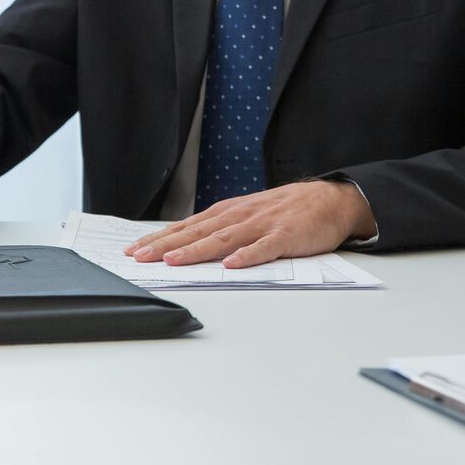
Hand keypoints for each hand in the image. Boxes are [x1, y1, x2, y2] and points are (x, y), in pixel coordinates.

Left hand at [123, 180, 376, 268]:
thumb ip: (222, 229)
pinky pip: (264, 248)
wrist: (329, 199)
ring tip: (173, 260)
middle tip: (139, 256)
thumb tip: (189, 245)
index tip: (134, 249)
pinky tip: (232, 264)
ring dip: (196, 250)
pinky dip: (247, 256)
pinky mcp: (286, 236)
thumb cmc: (286, 211)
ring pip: (223, 238)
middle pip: (197, 232)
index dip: (160, 237)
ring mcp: (262, 225)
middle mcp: (240, 216)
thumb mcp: (248, 214)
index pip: (187, 226)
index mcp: (228, 213)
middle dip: (166, 244)